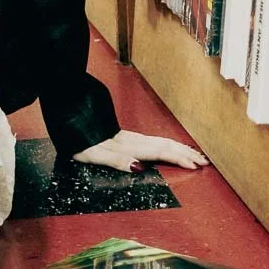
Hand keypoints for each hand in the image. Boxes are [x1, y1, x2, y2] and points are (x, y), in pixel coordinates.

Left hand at [72, 129, 209, 171]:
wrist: (63, 102)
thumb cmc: (73, 132)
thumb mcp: (90, 152)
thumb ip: (115, 159)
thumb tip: (138, 167)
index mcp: (125, 145)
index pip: (159, 152)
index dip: (178, 159)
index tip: (195, 166)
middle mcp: (128, 139)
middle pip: (163, 145)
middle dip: (184, 153)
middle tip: (204, 161)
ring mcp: (125, 135)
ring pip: (157, 141)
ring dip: (177, 148)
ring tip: (192, 153)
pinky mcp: (118, 133)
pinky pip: (149, 139)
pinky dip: (163, 144)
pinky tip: (165, 146)